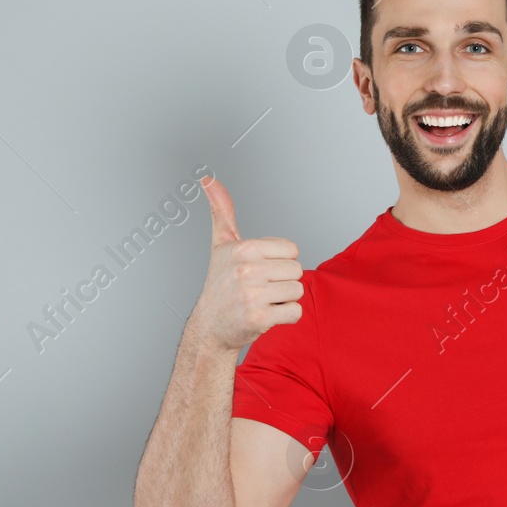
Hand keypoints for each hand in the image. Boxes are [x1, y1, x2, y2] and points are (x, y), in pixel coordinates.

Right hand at [189, 175, 303, 351]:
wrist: (210, 326)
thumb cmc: (220, 284)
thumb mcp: (221, 245)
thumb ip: (222, 211)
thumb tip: (209, 180)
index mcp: (243, 248)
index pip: (292, 250)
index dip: (280, 262)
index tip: (260, 270)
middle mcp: (246, 269)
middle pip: (297, 271)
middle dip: (283, 281)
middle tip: (259, 288)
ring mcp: (252, 294)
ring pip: (298, 291)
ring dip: (284, 299)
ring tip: (262, 301)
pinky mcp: (259, 318)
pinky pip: (296, 312)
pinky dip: (286, 316)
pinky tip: (266, 315)